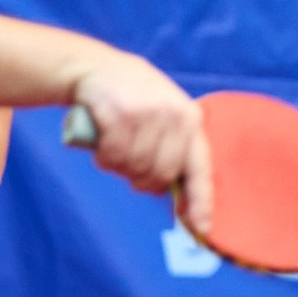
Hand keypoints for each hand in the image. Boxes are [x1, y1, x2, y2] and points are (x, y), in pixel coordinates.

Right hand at [70, 56, 213, 234]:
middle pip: (162, 176)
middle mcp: (174, 116)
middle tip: (129, 163)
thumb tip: (172, 194)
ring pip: (135, 168)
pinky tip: (103, 141)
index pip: (201, 167)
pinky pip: (112, 157)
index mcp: (190, 118)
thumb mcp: (164, 113)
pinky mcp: (120, 115)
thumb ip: (174, 146)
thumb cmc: (133, 97)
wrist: (96, 67)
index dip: (201, 201)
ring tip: (115, 144)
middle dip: (143, 179)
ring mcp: (148, 115)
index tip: (201, 228)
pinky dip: (104, 157)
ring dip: (120, 166)